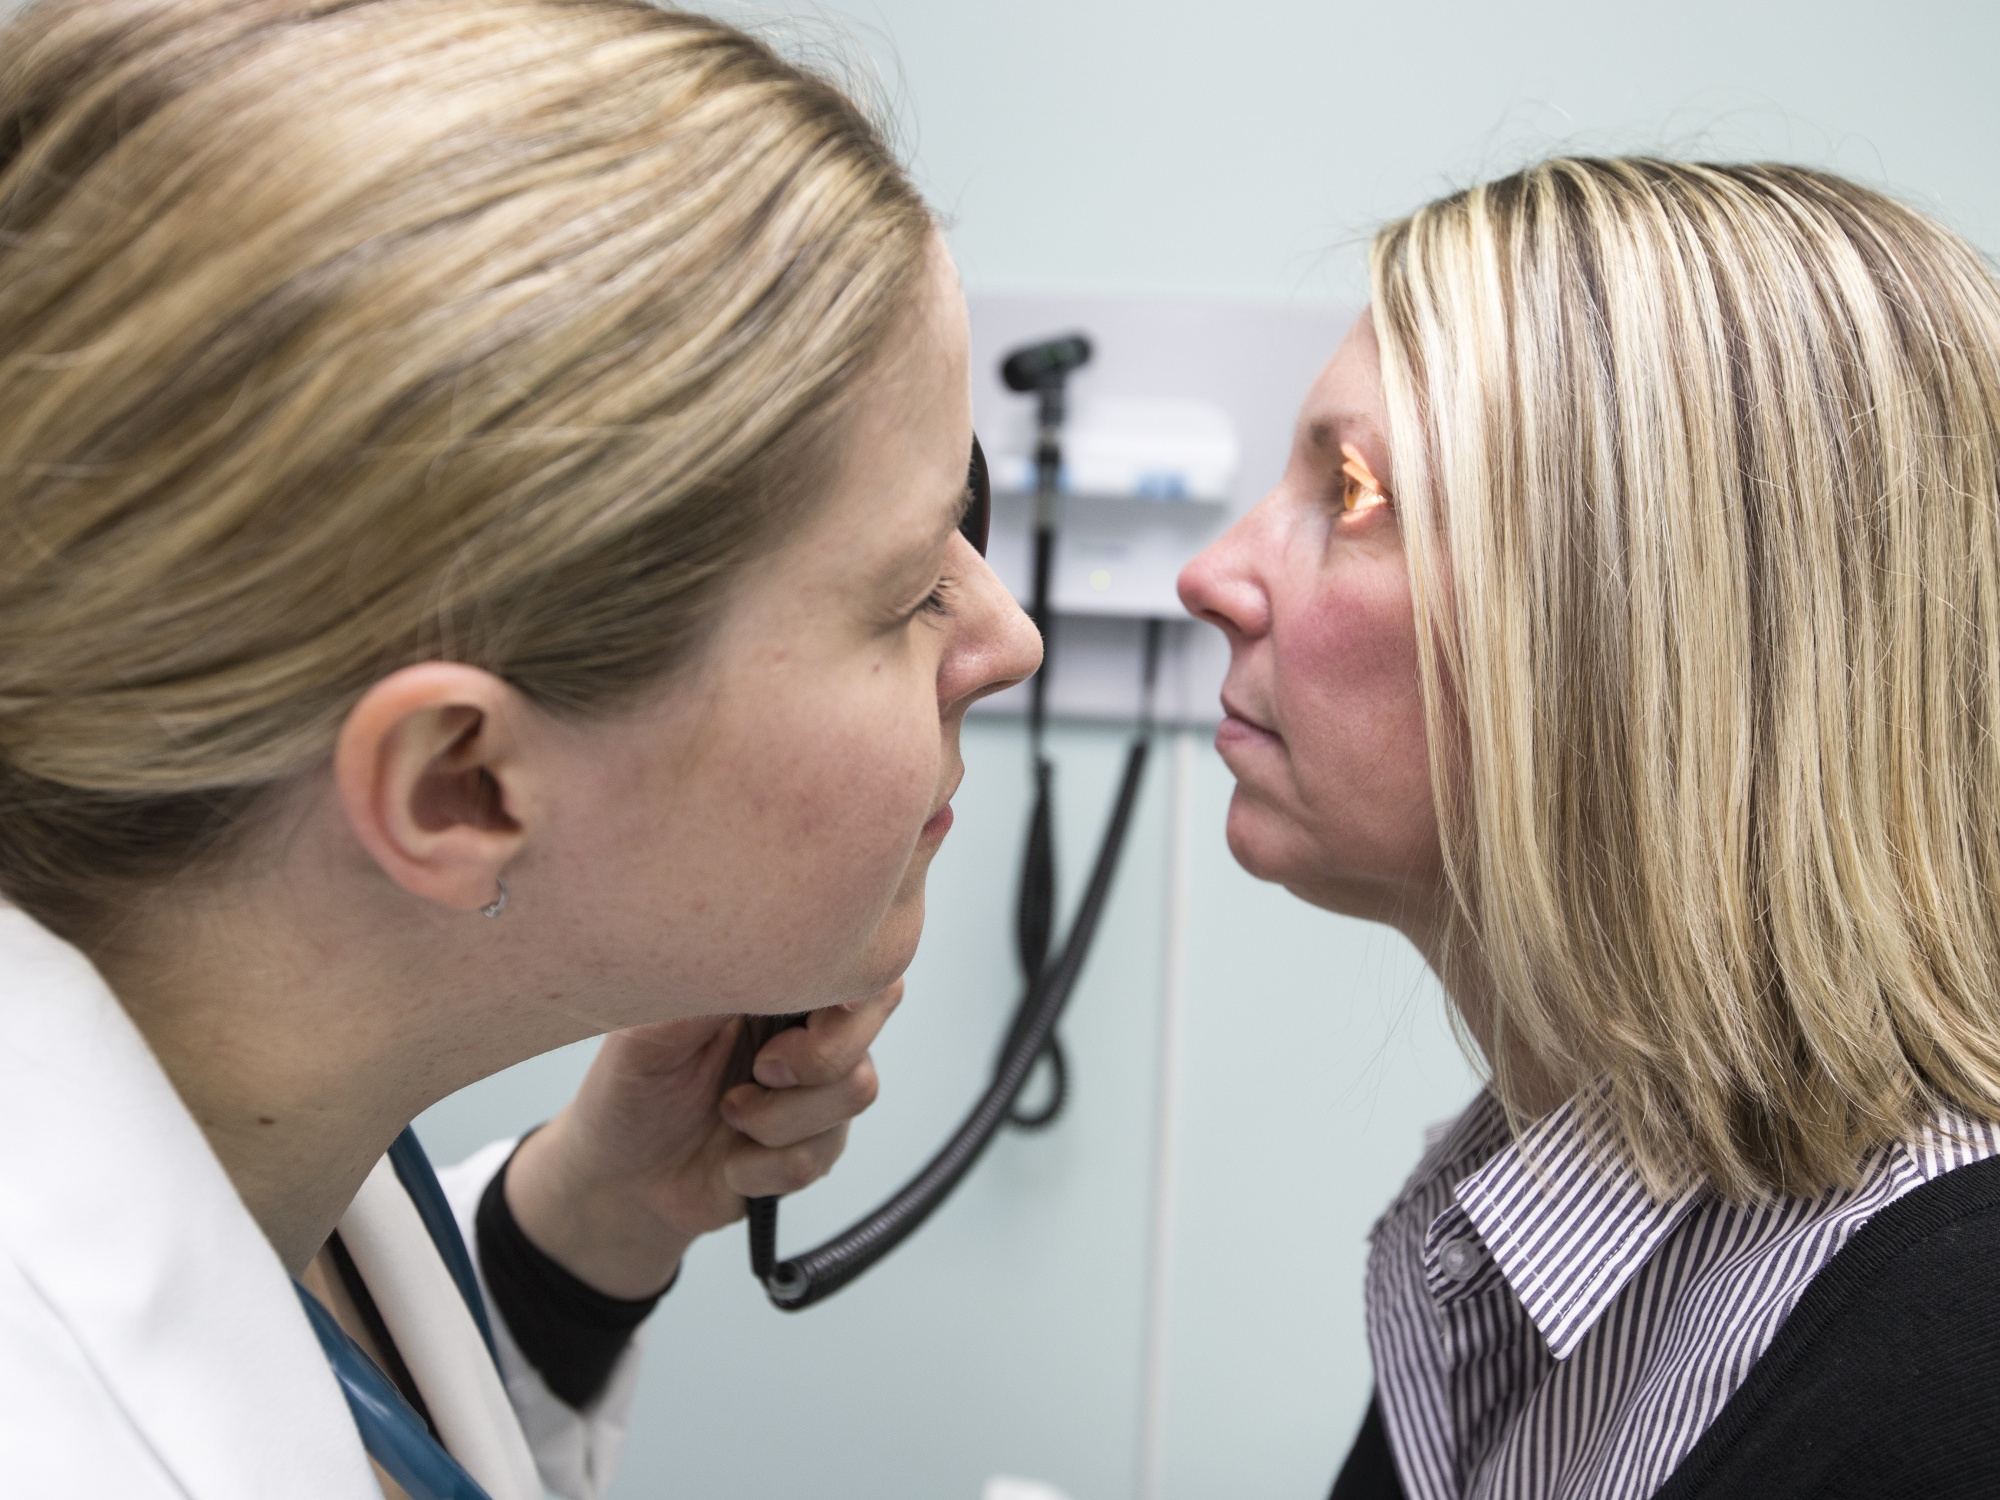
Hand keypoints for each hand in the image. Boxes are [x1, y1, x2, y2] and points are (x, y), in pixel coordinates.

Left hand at [501, 981, 901, 1298]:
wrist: (617, 1180)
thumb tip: (767, 950)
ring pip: (856, 1088)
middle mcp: (805, 1030)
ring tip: (728, 1112)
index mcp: (774, 986)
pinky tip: (729, 1160)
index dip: (849, 981)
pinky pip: (820, 1154)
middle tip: (759, 1068)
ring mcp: (814, 1092)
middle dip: (818, 1053)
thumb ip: (713, 985)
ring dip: (780, 1116)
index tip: (809, 1010)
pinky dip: (762, 1165)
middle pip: (873, 1018)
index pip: (849, 959)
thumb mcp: (652, 1029)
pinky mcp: (812, 1150)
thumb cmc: (629, 1088)